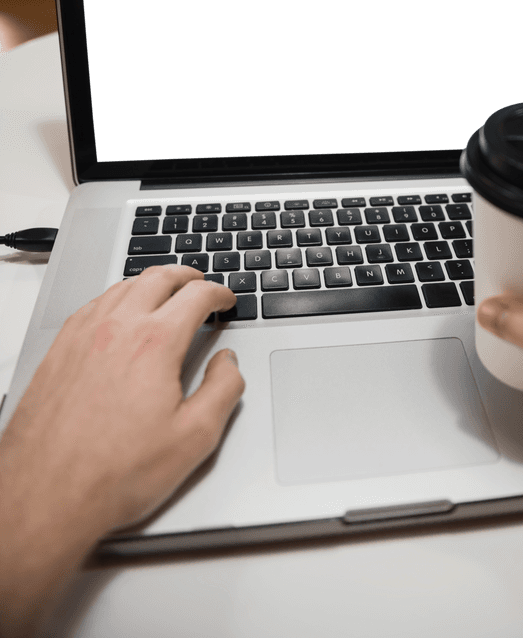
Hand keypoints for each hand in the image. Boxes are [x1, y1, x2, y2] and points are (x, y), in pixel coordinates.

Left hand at [0, 266, 243, 636]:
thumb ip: (223, 390)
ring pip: (123, 286)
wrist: (45, 495)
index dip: (219, 293)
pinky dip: (116, 298)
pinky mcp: (59, 349)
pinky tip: (119, 314)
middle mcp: (117, 328)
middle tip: (200, 283)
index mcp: (155, 342)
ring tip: (165, 293)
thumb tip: (229, 363)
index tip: (225, 300)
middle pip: (158, 278)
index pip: (196, 296)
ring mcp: (83, 335)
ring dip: (151, 282)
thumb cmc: (113, 474)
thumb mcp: (194, 439)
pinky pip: (93, 305)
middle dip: (186, 276)